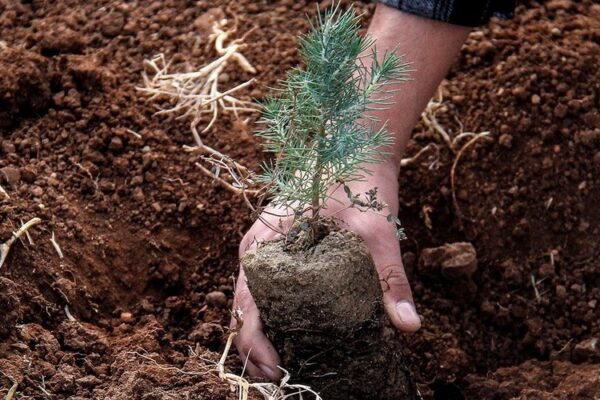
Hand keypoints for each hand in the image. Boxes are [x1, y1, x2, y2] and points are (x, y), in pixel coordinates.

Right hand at [230, 162, 420, 380]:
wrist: (353, 146)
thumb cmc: (357, 182)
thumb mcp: (375, 231)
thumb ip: (389, 279)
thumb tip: (408, 327)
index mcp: (264, 247)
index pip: (245, 310)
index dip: (255, 348)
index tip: (279, 372)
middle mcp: (258, 253)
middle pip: (246, 314)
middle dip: (260, 351)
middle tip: (288, 378)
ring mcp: (268, 253)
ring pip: (255, 305)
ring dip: (268, 337)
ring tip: (294, 365)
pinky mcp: (283, 253)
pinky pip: (271, 292)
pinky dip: (279, 318)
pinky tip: (302, 335)